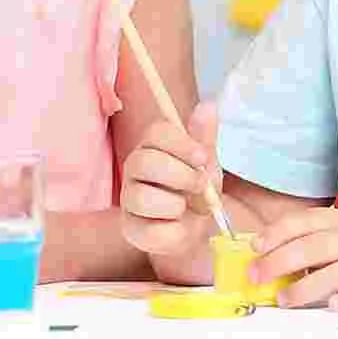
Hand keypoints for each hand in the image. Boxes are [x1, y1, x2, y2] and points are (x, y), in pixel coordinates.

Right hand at [119, 102, 221, 264]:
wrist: (196, 229)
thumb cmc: (197, 191)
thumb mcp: (207, 164)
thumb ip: (205, 138)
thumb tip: (208, 106)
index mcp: (152, 146)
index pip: (157, 132)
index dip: (181, 143)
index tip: (202, 156)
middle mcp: (135, 168)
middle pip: (146, 162)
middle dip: (181, 175)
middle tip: (200, 185)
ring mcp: (129, 198)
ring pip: (142, 197)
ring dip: (175, 205)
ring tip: (185, 208)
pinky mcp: (131, 228)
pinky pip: (149, 230)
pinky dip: (173, 232)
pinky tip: (177, 227)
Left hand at [254, 206, 337, 310]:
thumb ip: (331, 235)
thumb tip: (287, 253)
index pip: (305, 222)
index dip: (276, 233)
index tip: (255, 247)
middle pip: (311, 248)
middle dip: (278, 262)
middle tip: (256, 276)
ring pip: (333, 274)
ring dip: (304, 289)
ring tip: (284, 300)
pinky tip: (332, 308)